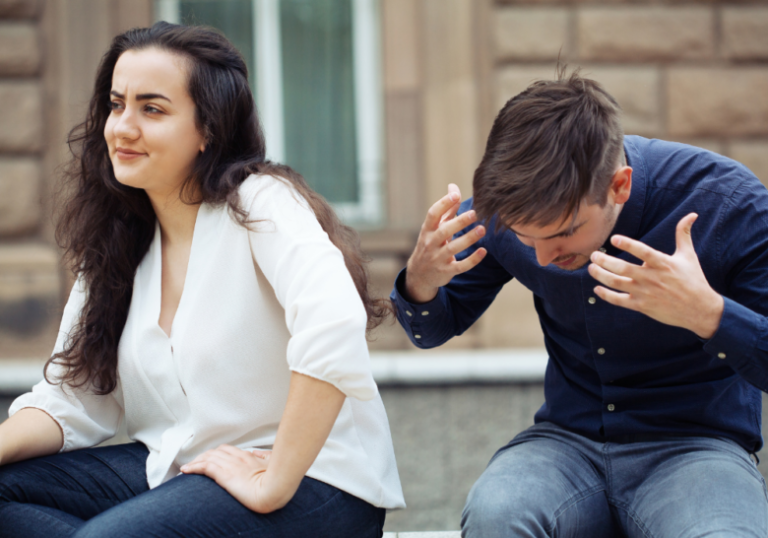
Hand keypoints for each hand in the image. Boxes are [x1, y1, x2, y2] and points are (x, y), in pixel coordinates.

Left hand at [181, 445, 281, 512]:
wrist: (275, 490)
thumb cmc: (276, 481)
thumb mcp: (273, 465)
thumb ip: (265, 457)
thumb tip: (259, 454)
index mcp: (248, 456)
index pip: (227, 449)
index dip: (216, 453)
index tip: (210, 457)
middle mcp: (238, 458)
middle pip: (215, 452)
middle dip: (203, 456)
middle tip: (196, 463)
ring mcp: (231, 465)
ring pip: (207, 457)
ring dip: (195, 461)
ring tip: (188, 467)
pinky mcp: (225, 475)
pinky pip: (204, 467)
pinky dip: (193, 467)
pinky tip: (186, 470)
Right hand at [405, 184, 486, 302]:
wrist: (419, 275)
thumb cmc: (431, 244)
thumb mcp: (434, 228)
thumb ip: (446, 208)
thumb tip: (453, 187)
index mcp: (427, 230)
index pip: (433, 215)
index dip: (443, 204)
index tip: (455, 195)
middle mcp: (430, 243)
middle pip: (444, 231)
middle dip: (459, 222)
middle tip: (475, 213)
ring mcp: (437, 258)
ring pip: (453, 248)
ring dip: (468, 239)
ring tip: (482, 229)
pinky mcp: (446, 271)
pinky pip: (460, 266)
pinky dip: (472, 260)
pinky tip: (483, 251)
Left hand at [587, 213, 723, 338]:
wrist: (700, 310)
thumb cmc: (693, 280)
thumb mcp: (688, 256)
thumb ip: (683, 234)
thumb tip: (691, 214)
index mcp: (663, 264)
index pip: (643, 252)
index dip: (628, 245)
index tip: (613, 238)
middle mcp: (652, 278)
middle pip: (623, 269)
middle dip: (604, 261)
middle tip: (593, 255)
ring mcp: (646, 293)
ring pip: (617, 283)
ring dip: (600, 275)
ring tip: (591, 268)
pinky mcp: (642, 306)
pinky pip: (619, 300)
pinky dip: (606, 295)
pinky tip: (597, 288)